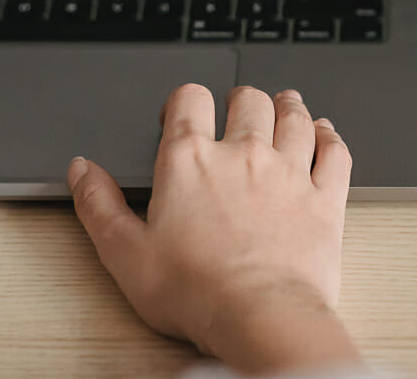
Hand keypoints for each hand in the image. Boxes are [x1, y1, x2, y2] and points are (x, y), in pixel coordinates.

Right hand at [67, 84, 357, 373]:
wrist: (260, 319)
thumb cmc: (194, 292)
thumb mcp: (125, 254)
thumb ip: (99, 205)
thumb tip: (82, 170)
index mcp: (191, 160)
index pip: (190, 98)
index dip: (184, 99)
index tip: (182, 113)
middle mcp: (242, 153)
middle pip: (248, 99)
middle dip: (240, 100)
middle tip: (237, 109)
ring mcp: (288, 171)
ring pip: (294, 116)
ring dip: (289, 106)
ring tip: (285, 103)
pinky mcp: (324, 197)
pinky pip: (335, 152)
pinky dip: (331, 137)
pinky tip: (326, 133)